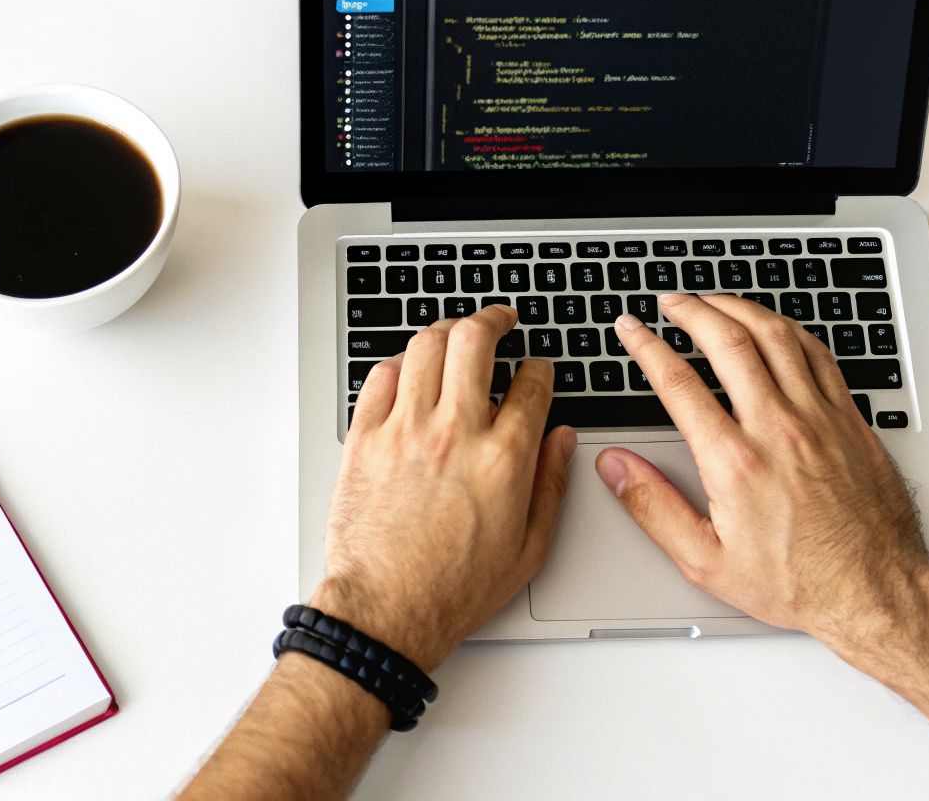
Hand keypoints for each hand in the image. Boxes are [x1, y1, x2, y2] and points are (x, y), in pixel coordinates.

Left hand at [314, 305, 575, 669]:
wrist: (387, 610)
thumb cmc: (453, 589)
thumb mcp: (529, 548)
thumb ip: (551, 485)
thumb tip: (562, 441)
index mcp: (504, 457)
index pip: (531, 384)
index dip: (540, 369)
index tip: (538, 370)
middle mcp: (455, 432)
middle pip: (475, 340)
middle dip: (493, 319)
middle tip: (500, 319)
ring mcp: (405, 430)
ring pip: (426, 345)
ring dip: (446, 330)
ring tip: (455, 334)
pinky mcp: (365, 438)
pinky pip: (381, 376)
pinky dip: (399, 363)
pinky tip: (410, 369)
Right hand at [597, 293, 928, 645]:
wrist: (874, 590)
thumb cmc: (798, 582)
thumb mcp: (706, 560)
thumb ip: (653, 507)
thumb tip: (615, 468)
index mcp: (734, 462)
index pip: (678, 383)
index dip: (646, 346)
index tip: (631, 329)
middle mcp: (777, 429)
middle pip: (727, 342)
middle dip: (691, 311)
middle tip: (670, 301)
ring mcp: (819, 419)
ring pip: (776, 337)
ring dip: (738, 308)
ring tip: (714, 301)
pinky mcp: (849, 420)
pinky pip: (818, 355)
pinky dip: (788, 330)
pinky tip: (773, 326)